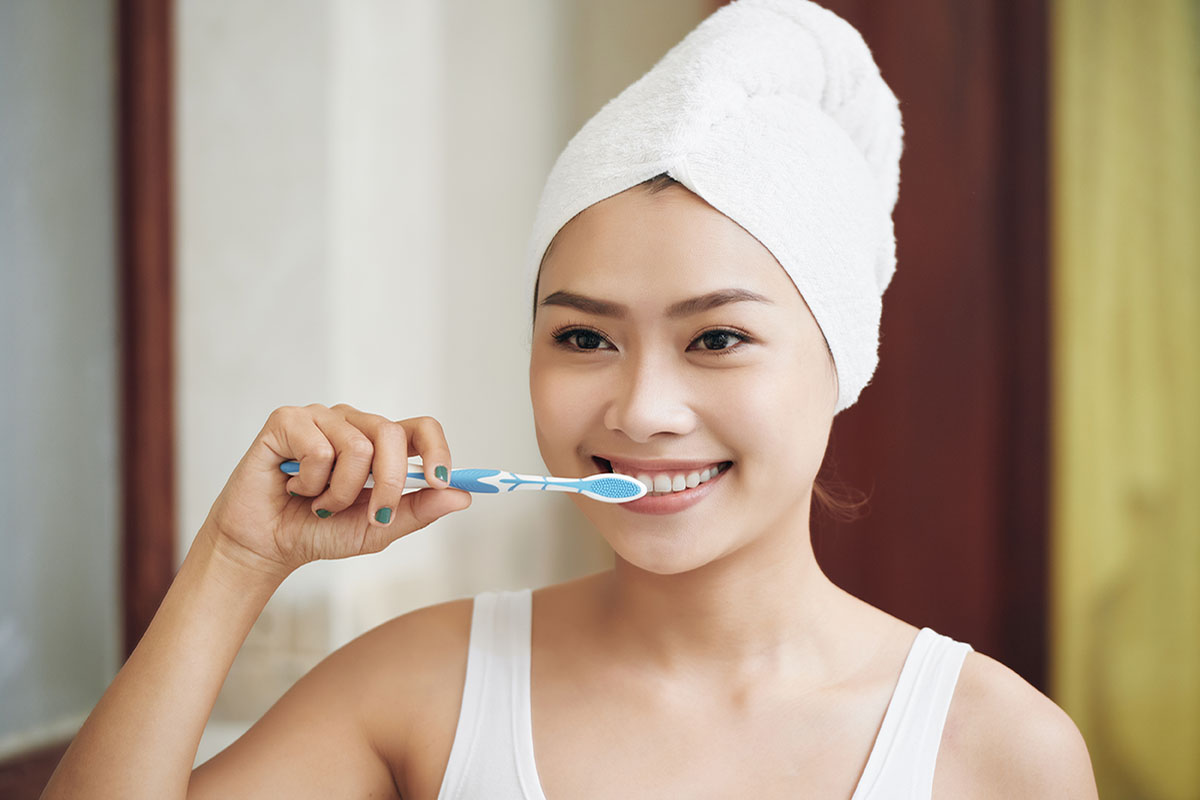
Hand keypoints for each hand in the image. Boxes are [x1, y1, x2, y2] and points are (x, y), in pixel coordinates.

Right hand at [199, 404, 470, 579]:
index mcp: (381, 444)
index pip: (421, 428)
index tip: (441, 480)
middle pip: (391, 435)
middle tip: (369, 515)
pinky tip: (294, 487)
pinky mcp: (287, 420)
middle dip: (385, 486)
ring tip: (319, 503)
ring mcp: (320, 418)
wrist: (267, 546)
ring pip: (356, 447)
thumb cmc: (320, 531)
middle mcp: (354, 424)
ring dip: (339, 493)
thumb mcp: (378, 530)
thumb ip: (418, 511)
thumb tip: (462, 496)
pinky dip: (310, 482)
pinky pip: (318, 448)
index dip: (437, 449)